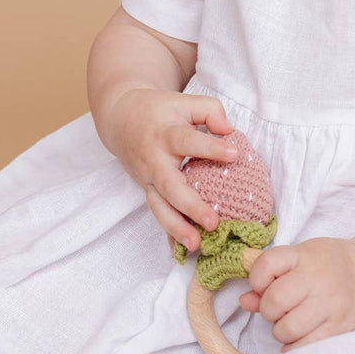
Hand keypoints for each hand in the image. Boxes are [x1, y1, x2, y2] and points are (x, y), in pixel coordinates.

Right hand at [105, 88, 235, 254]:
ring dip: (176, 228)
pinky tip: (180, 252)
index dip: (210, 147)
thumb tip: (230, 131)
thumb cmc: (160, 111)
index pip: (188, 141)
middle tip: (213, 221)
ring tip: (196, 245)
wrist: (120, 119)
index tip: (234, 153)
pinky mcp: (147, 192)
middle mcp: (154, 160)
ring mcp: (148, 180)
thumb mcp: (184, 102)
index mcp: (165, 134)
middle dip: (190, 205)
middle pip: (170, 185)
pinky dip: (168, 234)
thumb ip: (210, 111)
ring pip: (159, 207)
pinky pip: (158, 215)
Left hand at [236, 237, 354, 349]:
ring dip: (281, 330)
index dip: (256, 279)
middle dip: (268, 309)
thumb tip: (244, 301)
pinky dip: (294, 346)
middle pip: (274, 301)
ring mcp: (330, 305)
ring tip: (290, 322)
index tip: (262, 284)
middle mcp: (317, 280)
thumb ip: (268, 276)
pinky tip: (298, 337)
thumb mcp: (297, 257)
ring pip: (287, 329)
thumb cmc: (326, 263)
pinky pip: (305, 346)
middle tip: (278, 308)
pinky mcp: (340, 328)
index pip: (265, 265)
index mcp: (303, 256)